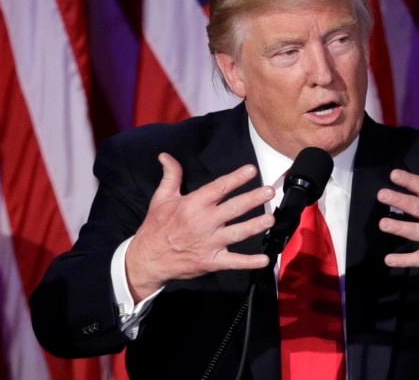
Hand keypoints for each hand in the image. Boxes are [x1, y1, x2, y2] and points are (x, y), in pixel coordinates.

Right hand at [126, 152, 274, 301]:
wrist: (147, 259)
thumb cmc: (156, 227)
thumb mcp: (161, 198)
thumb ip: (170, 176)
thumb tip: (166, 156)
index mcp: (193, 204)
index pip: (219, 187)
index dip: (236, 178)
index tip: (252, 170)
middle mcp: (204, 222)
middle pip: (233, 208)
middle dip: (253, 199)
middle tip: (270, 191)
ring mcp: (209, 243)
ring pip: (237, 233)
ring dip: (255, 226)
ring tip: (271, 219)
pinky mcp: (211, 261)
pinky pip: (233, 262)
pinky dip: (249, 262)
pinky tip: (264, 259)